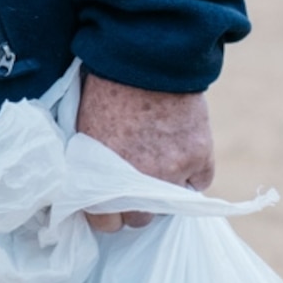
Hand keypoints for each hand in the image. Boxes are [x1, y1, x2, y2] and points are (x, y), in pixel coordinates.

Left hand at [75, 76, 213, 230]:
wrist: (145, 59)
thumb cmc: (105, 88)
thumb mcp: (83, 131)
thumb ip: (88, 167)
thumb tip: (87, 189)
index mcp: (101, 178)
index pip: (104, 223)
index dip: (105, 213)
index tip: (107, 204)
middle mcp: (136, 183)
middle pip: (138, 220)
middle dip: (133, 206)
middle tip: (132, 186)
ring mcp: (172, 172)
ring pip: (169, 207)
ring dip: (163, 194)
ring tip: (157, 171)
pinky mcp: (199, 157)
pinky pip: (198, 184)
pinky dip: (192, 175)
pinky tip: (181, 156)